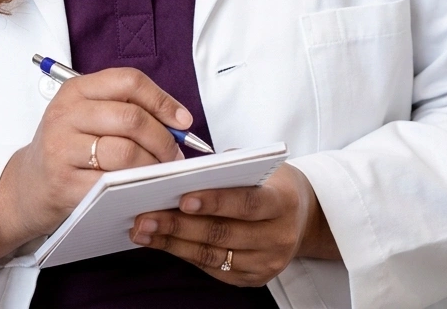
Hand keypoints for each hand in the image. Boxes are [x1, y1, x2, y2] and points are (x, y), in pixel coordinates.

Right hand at [0, 68, 190, 263]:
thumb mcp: (88, 115)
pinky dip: (135, 186)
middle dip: (164, 138)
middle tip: (176, 154)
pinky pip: (111, 183)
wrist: (26, 187)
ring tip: (162, 172)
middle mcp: (66, 114)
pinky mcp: (63, 184)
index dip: (162, 100)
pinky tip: (143, 188)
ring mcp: (62, 149)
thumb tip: (179, 121)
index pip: (129, 81)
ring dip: (153, 165)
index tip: (183, 120)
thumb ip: (127, 109)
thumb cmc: (68, 148)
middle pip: (132, 118)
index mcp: (76, 90)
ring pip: (126, 152)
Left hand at [129, 164, 340, 285]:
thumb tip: (184, 171)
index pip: (247, 203)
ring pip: (213, 256)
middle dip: (180, 225)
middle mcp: (278, 237)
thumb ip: (230, 168)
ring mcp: (267, 263)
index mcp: (283, 202)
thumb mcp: (262, 168)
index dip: (215, 201)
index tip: (182, 198)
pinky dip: (184, 255)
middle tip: (146, 216)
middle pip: (223, 234)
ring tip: (144, 230)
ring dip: (173, 243)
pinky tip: (163, 243)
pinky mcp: (254, 280)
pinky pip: (213, 269)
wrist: (302, 217)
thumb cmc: (273, 184)